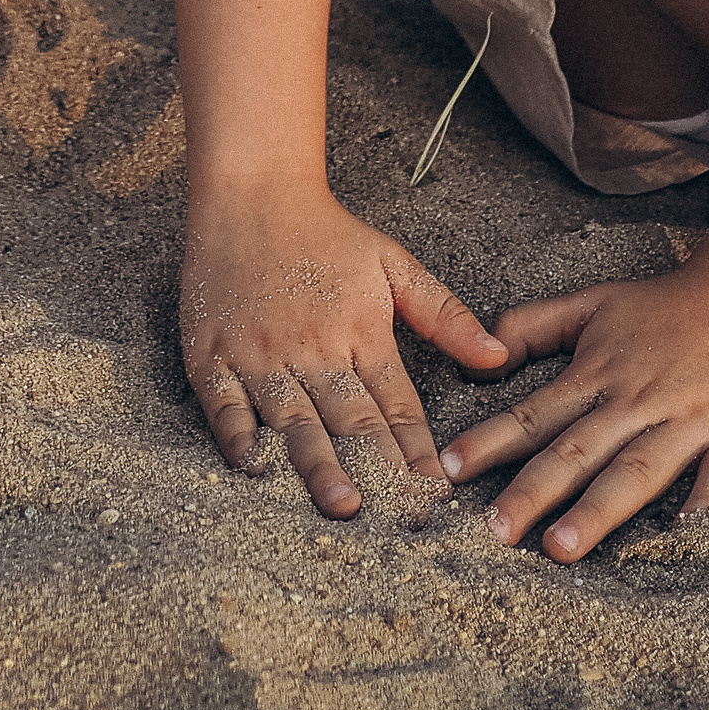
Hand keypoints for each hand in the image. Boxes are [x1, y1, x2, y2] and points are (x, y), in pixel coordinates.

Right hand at [182, 182, 505, 516]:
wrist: (251, 191)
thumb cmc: (325, 233)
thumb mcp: (394, 264)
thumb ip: (444, 315)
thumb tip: (497, 358)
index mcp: (360, 332)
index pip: (397, 405)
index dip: (418, 452)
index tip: (438, 495)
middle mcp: (312, 348)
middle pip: (349, 421)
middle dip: (377, 472)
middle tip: (398, 518)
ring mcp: (259, 353)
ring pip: (292, 419)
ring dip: (317, 464)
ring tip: (341, 503)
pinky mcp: (212, 353)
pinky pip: (224, 404)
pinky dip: (238, 436)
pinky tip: (253, 469)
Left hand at [441, 265, 708, 559]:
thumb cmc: (666, 305)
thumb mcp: (591, 303)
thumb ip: (532, 326)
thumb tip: (479, 357)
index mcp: (598, 376)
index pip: (534, 416)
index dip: (491, 443)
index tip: (450, 472)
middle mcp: (637, 403)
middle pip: (577, 452)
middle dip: (533, 492)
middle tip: (494, 532)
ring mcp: (689, 421)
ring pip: (636, 471)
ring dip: (597, 510)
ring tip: (560, 547)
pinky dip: (704, 506)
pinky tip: (679, 536)